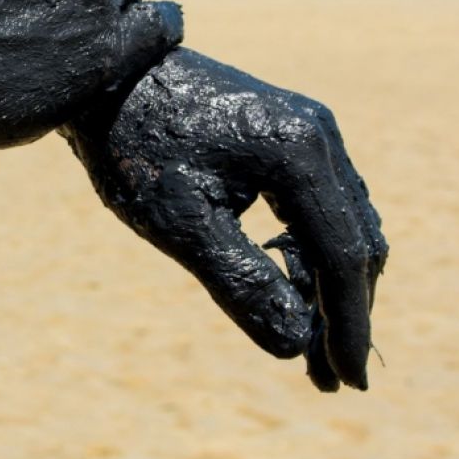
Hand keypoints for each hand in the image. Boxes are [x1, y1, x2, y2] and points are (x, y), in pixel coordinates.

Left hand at [63, 48, 386, 390]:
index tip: (346, 382)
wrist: (104, 76)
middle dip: (344, 312)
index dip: (348, 326)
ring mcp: (308, 128)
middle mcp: (318, 135)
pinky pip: (324, 202)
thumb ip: (242, 284)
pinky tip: (290, 282)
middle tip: (327, 378)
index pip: (343, 257)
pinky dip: (316, 248)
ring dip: (332, 283)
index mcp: (297, 154)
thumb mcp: (181, 223)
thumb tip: (296, 346)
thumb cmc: (133, 145)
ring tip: (309, 343)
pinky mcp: (290, 131)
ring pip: (346, 223)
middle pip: (355, 241)